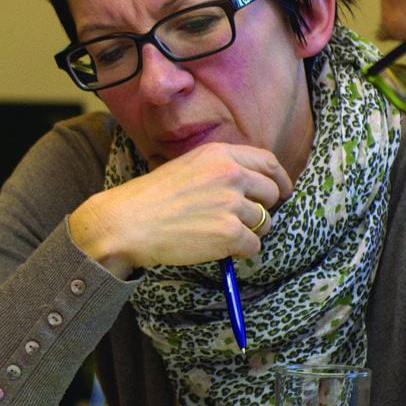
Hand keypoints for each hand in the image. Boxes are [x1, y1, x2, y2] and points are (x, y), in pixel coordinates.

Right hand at [67, 141, 290, 277]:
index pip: (268, 162)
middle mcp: (230, 175)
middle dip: (263, 208)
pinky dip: (238, 251)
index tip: (279, 191)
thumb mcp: (186, 167)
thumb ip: (219, 169)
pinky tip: (215, 247)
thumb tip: (250, 185)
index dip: (278, 179)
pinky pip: (252, 246)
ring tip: (218, 234)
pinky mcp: (230, 233)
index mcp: (220, 155)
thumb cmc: (150, 198)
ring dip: (248, 232)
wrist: (127, 223)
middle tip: (243, 219)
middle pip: (271, 193)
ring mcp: (232, 205)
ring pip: (264, 222)